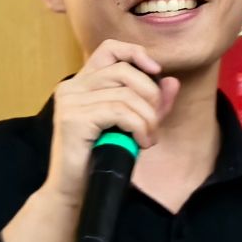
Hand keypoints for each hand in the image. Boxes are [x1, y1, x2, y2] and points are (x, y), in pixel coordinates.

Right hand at [0, 40, 179, 241]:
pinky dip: (138, 127)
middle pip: (124, 71)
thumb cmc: (102, 159)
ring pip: (125, 94)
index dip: (135, 53)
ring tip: (148, 138)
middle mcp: (71, 87)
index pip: (109, 49)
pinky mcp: (73, 118)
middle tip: (154, 123)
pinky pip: (119, 112)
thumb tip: (171, 81)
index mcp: (81, 84)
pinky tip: (141, 143)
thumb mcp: (133, 126)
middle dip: (149, 96)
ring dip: (147, 118)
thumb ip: (151, 104)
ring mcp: (70, 101)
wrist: (76, 192)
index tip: (156, 71)